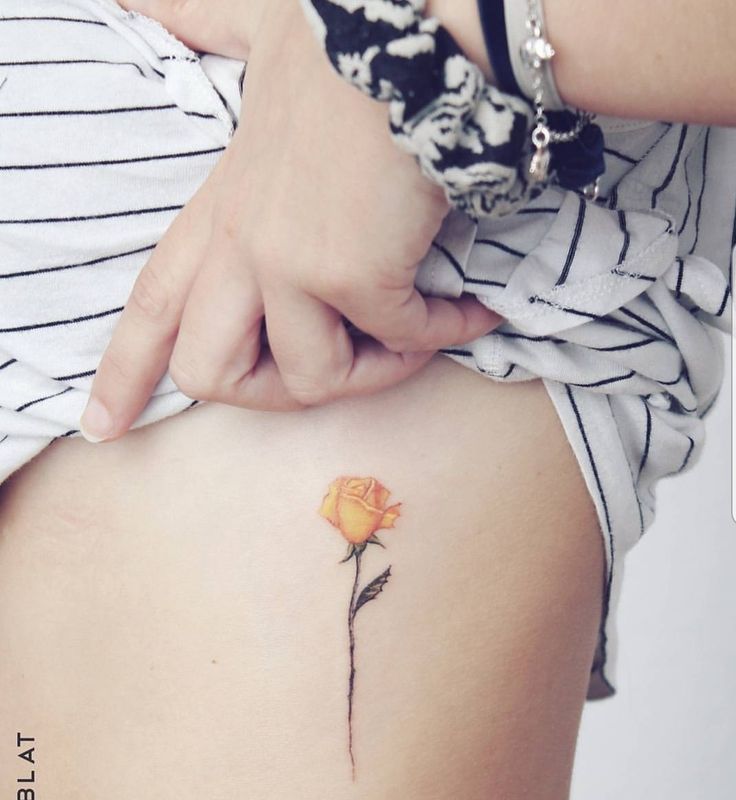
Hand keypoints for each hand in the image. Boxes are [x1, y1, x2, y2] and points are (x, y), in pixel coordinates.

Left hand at [81, 1, 503, 439]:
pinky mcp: (349, 275)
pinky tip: (472, 312)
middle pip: (209, 372)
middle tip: (336, 373)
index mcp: (221, 211)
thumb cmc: (348, 45)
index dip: (123, 373)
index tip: (103, 428)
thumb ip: (202, 25)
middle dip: (271, 396)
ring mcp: (287, 265)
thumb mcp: (258, 35)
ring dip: (375, 372)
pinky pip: (397, 343)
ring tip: (420, 335)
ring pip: (308, 379)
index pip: (152, 302)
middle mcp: (241, 247)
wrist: (416, 36)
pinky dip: (441, 336)